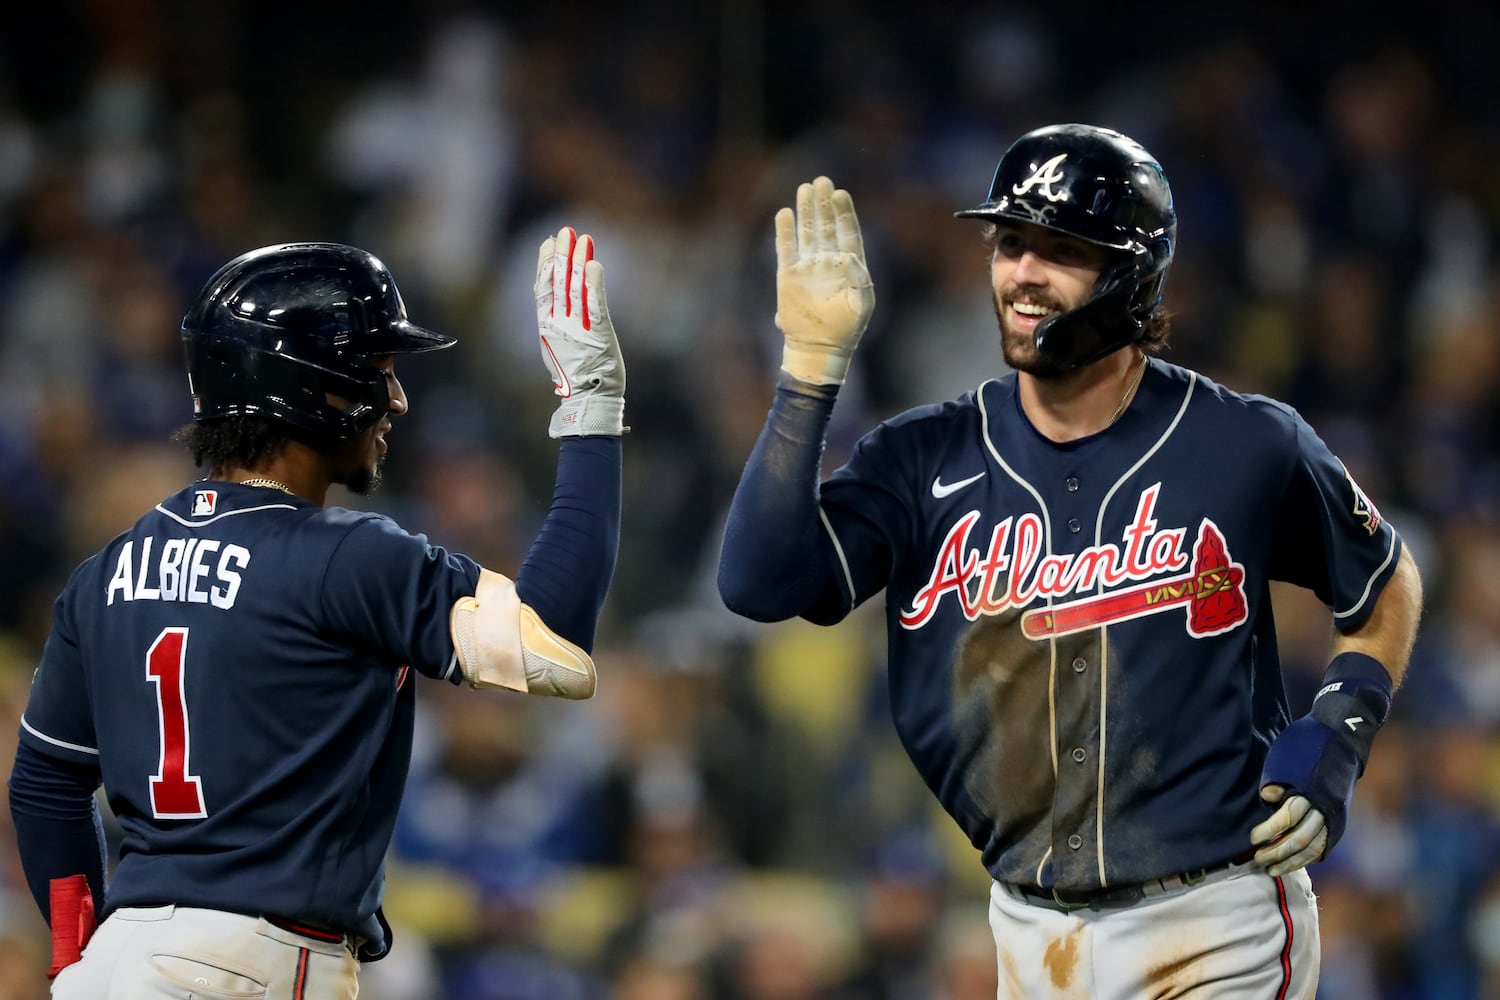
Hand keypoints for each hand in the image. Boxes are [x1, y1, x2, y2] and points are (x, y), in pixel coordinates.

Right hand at [535, 226, 625, 436]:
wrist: (588, 400)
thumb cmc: (579, 376)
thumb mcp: (562, 346)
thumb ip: (558, 322)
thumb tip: (553, 307)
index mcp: (549, 326)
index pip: (544, 288)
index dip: (546, 264)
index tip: (548, 242)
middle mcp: (559, 324)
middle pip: (557, 282)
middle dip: (561, 255)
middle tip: (565, 231)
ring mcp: (575, 327)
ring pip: (572, 288)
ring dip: (575, 261)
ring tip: (580, 238)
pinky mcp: (595, 334)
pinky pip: (593, 304)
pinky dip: (592, 283)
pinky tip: (594, 264)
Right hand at [774, 176, 874, 384]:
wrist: (819, 349)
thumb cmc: (846, 329)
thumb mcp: (861, 303)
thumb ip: (859, 279)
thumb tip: (850, 256)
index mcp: (850, 266)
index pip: (847, 232)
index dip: (844, 213)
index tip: (840, 193)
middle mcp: (828, 262)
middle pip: (826, 226)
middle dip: (824, 204)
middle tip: (821, 180)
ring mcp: (808, 268)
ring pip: (807, 233)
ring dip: (806, 211)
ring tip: (805, 187)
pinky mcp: (789, 277)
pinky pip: (785, 250)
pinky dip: (784, 233)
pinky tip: (784, 213)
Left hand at [1251, 785, 1328, 876]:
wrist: (1336, 779)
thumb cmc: (1304, 782)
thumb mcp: (1291, 780)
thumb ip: (1278, 789)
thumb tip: (1265, 795)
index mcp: (1309, 797)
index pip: (1289, 817)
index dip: (1270, 829)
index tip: (1253, 839)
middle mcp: (1322, 815)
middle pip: (1299, 839)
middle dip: (1277, 852)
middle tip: (1258, 859)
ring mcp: (1330, 828)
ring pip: (1310, 851)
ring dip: (1288, 863)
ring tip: (1269, 870)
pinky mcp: (1333, 837)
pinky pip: (1317, 854)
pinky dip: (1300, 862)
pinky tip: (1284, 867)